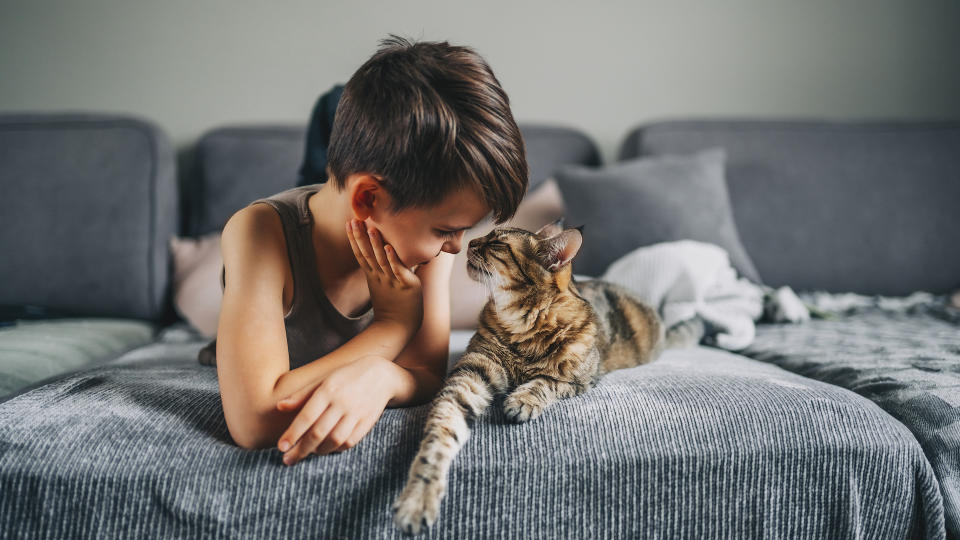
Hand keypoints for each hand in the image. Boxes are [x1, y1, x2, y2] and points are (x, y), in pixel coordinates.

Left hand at [275, 354, 393, 464]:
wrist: (381, 375)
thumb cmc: (346, 377)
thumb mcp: (323, 380)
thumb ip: (302, 395)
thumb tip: (279, 406)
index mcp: (328, 390)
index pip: (306, 416)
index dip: (292, 434)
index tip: (281, 447)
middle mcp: (342, 402)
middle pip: (318, 432)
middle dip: (301, 449)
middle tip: (288, 460)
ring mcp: (356, 413)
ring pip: (334, 440)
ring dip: (318, 451)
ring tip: (308, 453)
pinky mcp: (367, 422)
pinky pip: (349, 442)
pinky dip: (336, 449)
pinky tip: (327, 449)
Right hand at [346, 218, 423, 339]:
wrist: (398, 328)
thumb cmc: (392, 307)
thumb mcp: (382, 286)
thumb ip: (381, 270)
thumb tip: (382, 255)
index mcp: (373, 276)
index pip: (361, 254)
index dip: (354, 239)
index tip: (349, 223)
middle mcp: (380, 277)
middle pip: (367, 255)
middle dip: (360, 237)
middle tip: (354, 219)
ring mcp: (392, 281)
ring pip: (382, 260)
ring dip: (375, 244)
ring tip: (371, 228)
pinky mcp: (407, 286)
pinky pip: (398, 271)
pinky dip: (393, 260)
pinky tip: (389, 248)